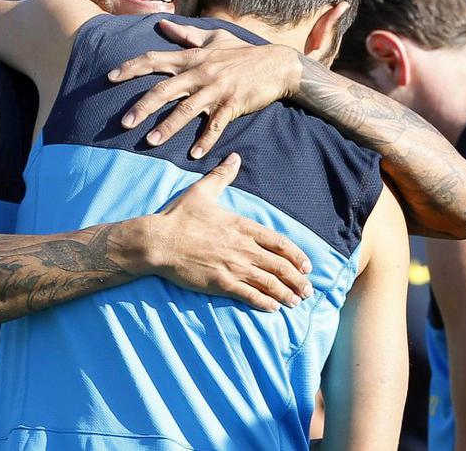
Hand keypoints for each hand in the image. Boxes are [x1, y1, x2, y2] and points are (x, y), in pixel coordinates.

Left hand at [108, 19, 302, 157]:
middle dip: (142, 106)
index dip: (131, 67)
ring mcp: (217, 89)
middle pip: (165, 89)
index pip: (154, 59)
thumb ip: (186, 35)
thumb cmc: (243, 52)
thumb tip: (162, 24)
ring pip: (187, 109)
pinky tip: (195, 154)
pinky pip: (216, 125)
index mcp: (192, 57)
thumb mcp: (214, 38)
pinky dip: (206, 140)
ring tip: (150, 141)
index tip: (110, 77)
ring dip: (168, 127)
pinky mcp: (233, 104)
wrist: (278, 64)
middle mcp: (200, 72)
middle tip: (123, 123)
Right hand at [144, 153, 312, 310]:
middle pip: (280, 266)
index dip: (296, 256)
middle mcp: (243, 248)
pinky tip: (273, 308)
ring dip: (286, 294)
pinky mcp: (221, 283)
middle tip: (307, 289)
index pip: (279, 243)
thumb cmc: (179, 217)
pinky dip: (264, 303)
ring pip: (269, 283)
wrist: (158, 241)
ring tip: (296, 301)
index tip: (306, 266)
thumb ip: (222, 175)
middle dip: (297, 280)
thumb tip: (234, 157)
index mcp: (242, 227)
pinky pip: (249, 295)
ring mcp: (233, 267)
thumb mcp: (202, 191)